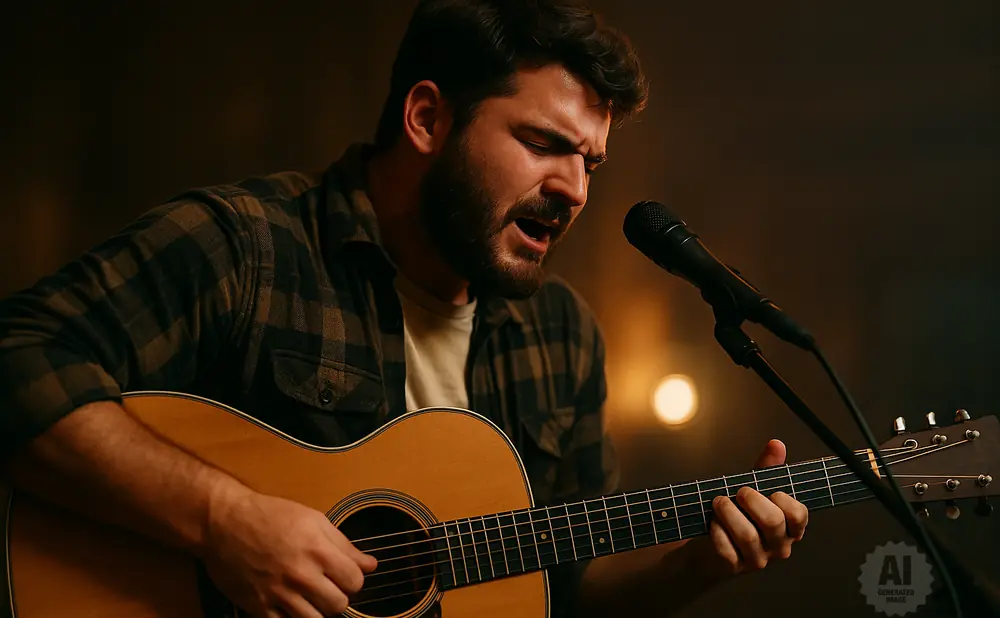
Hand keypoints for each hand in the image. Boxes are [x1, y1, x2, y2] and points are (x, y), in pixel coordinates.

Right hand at [202, 486, 377, 616]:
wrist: (224, 522)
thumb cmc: (268, 515)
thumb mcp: (313, 520)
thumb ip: (344, 545)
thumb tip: (370, 564)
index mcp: (317, 550)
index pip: (355, 580)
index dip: (354, 578)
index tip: (346, 574)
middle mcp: (300, 574)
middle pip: (338, 604)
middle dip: (338, 596)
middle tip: (328, 586)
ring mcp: (278, 593)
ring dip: (318, 611)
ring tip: (311, 597)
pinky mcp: (259, 606)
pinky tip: (291, 605)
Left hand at [691, 439, 808, 578]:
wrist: (711, 545)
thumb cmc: (740, 515)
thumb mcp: (755, 491)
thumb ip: (767, 470)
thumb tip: (776, 444)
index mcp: (790, 528)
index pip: (799, 514)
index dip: (783, 499)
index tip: (768, 490)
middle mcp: (779, 546)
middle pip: (773, 522)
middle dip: (751, 500)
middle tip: (738, 492)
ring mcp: (758, 559)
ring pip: (747, 536)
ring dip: (728, 512)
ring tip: (718, 502)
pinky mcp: (735, 567)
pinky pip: (726, 549)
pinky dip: (717, 532)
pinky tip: (713, 523)